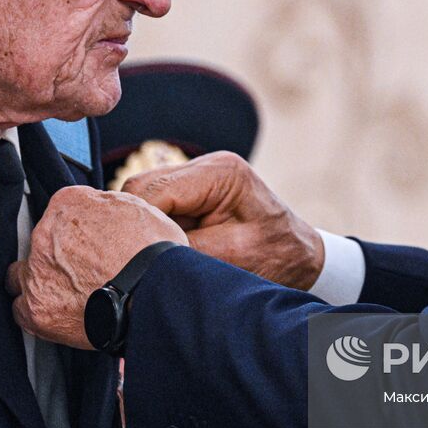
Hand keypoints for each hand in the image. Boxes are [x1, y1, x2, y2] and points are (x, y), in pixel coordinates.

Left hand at [6, 186, 186, 348]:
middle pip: (37, 243)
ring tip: (65, 294)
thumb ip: (106, 206)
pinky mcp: (36, 308)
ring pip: (20, 276)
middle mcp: (45, 233)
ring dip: (38, 282)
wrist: (154, 293)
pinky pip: (20, 310)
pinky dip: (36, 312)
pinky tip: (58, 313)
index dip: (72, 229)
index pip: (58, 211)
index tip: (83, 242)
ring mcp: (37, 271)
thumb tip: (101, 212)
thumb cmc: (154, 254)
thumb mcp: (136, 207)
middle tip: (79, 269)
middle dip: (54, 255)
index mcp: (68, 203)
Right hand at [121, 151, 323, 289]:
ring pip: (142, 196)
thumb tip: (139, 256)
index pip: (154, 189)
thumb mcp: (231, 259)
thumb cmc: (275, 257)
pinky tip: (157, 252)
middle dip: (135, 224)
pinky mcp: (191, 192)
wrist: (299, 256)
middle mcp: (206, 165)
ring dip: (142, 228)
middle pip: (141, 188)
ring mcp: (197, 176)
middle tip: (132, 262)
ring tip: (147, 260)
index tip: (128, 257)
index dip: (135, 223)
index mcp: (220, 173)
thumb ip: (184, 250)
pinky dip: (151, 229)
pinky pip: (155, 206)